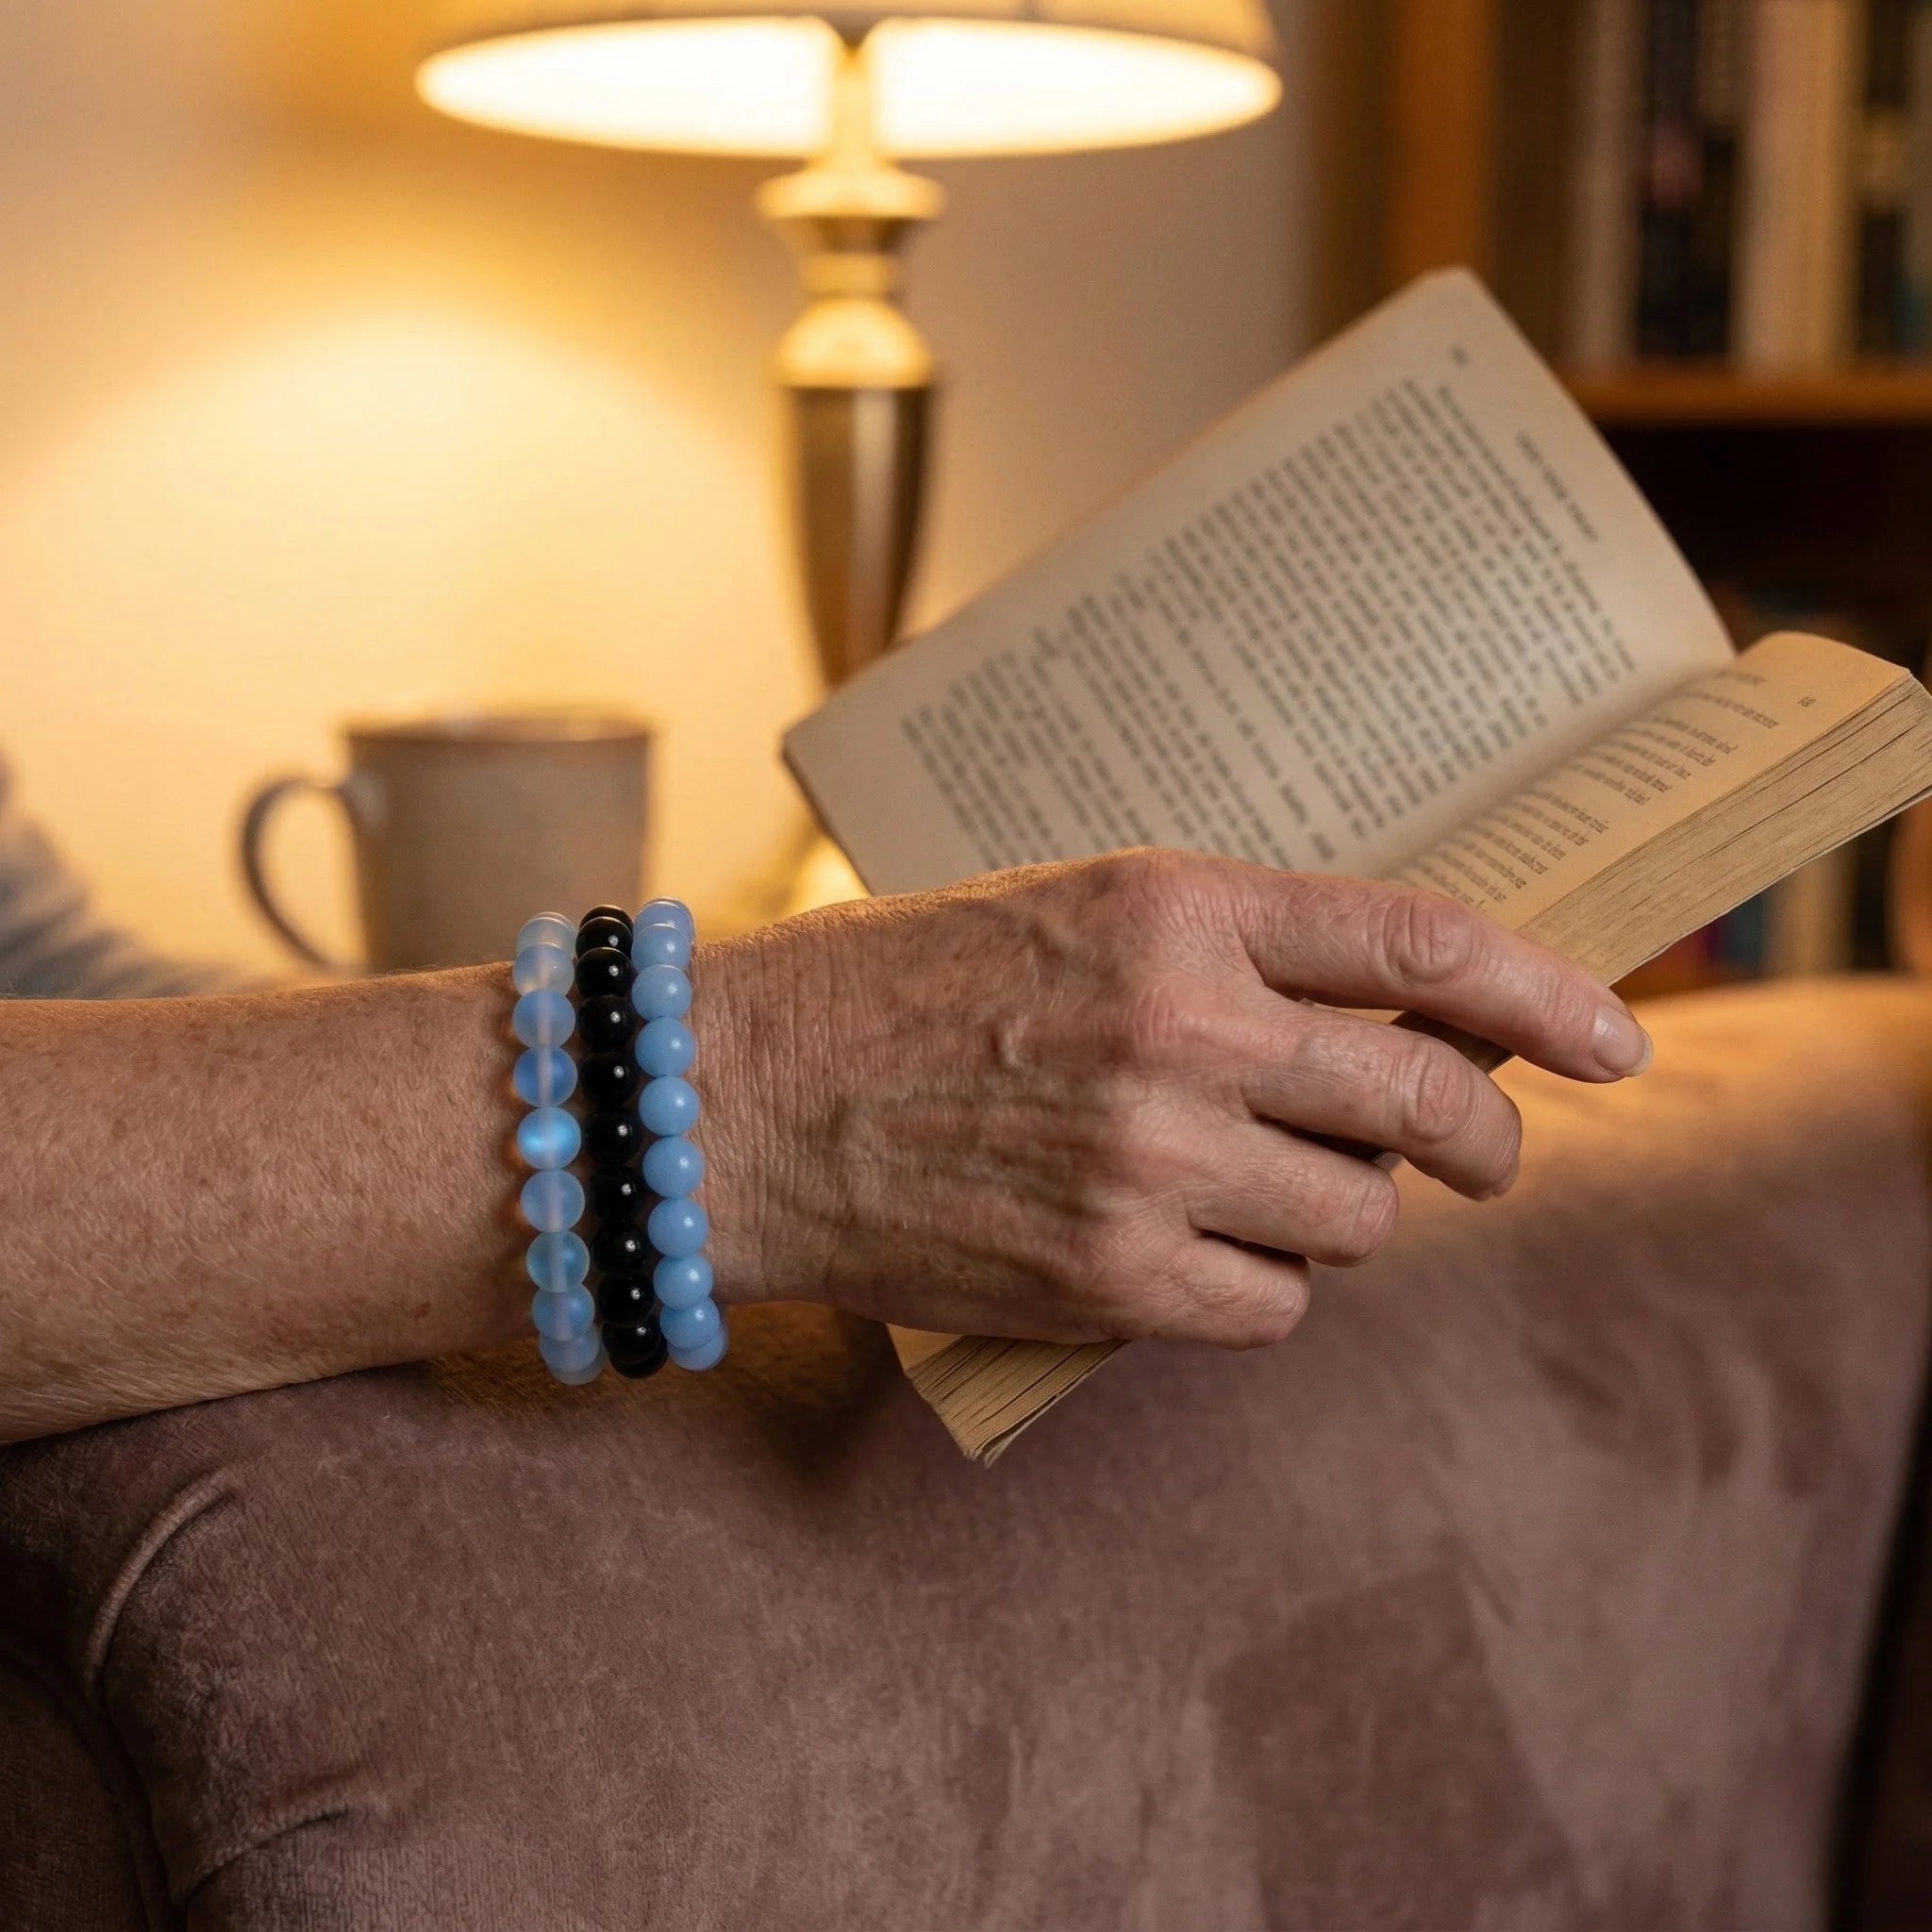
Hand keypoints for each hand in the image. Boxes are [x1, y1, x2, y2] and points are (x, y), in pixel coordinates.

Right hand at [698, 849, 1649, 1348]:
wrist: (732, 1100)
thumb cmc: (890, 989)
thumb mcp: (1065, 911)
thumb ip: (1222, 949)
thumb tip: (1377, 1019)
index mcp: (1174, 906)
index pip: (1419, 942)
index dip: (1544, 991)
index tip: (1611, 1033)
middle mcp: (1182, 1028)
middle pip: (1423, 1099)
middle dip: (1482, 1138)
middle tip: (1480, 1153)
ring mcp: (1150, 1161)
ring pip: (1355, 1219)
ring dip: (1336, 1213)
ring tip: (1257, 1188)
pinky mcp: (1108, 1278)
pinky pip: (1273, 1307)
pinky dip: (1258, 1290)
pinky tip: (1188, 1255)